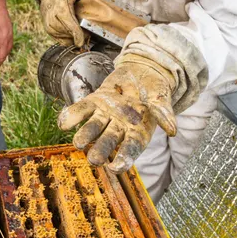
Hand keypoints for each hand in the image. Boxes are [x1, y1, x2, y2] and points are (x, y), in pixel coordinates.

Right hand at [38, 0, 111, 46]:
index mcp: (61, 6)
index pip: (69, 25)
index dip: (77, 35)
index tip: (83, 41)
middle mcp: (52, 16)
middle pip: (68, 34)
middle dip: (80, 37)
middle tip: (90, 34)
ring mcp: (48, 23)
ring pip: (64, 39)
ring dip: (74, 38)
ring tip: (83, 32)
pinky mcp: (47, 27)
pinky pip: (59, 39)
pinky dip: (68, 39)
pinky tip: (74, 33)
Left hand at [58, 55, 176, 173]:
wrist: (142, 70)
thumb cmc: (155, 89)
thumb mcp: (162, 97)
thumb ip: (164, 112)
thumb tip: (173, 130)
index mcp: (138, 132)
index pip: (130, 149)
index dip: (123, 159)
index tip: (115, 167)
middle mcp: (120, 127)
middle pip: (108, 142)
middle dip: (101, 151)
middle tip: (94, 160)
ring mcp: (105, 115)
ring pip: (93, 128)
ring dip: (85, 136)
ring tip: (78, 143)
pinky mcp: (95, 102)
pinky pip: (82, 110)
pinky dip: (72, 116)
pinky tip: (63, 121)